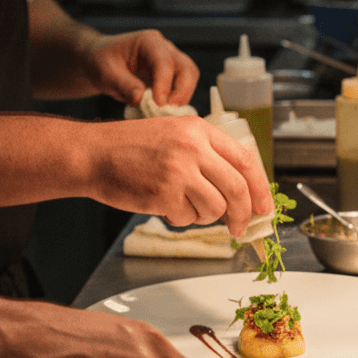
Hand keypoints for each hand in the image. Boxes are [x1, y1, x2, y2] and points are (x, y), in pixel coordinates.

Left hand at [82, 28, 200, 106]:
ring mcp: (171, 63)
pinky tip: (162, 110)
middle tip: (166, 109)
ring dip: (182, 98)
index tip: (159, 103)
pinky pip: (184, 90)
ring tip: (164, 111)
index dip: (164, 84)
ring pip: (190, 80)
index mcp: (148, 42)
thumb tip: (140, 99)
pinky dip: (177, 103)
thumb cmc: (102, 61)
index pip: (164, 62)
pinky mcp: (173, 78)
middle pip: (187, 69)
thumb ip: (123, 84)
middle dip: (181, 92)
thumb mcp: (106, 72)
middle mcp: (165, 50)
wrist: (102, 63)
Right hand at [86, 115, 271, 236]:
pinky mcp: (164, 194)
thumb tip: (242, 190)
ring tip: (186, 206)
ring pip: (215, 208)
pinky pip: (188, 218)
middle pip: (237, 189)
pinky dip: (181, 218)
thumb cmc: (131, 147)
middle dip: (244, 214)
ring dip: (206, 217)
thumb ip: (208, 155)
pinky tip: (164, 204)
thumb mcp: (175, 135)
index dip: (260, 188)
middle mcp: (192, 148)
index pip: (245, 160)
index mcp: (199, 130)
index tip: (265, 206)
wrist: (92, 153)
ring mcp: (178, 171)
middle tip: (241, 227)